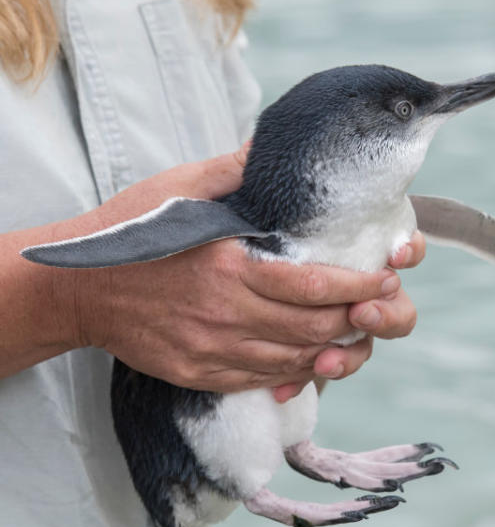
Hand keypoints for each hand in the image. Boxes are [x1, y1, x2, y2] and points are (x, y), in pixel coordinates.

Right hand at [41, 147, 421, 396]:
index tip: (385, 278)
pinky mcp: (199, 373)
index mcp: (227, 267)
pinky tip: (312, 355)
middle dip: (356, 318)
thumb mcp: (179, 188)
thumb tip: (274, 146)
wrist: (76, 288)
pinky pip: (262, 380)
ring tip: (354, 329)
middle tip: (379, 304)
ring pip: (293, 361)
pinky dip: (295, 370)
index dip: (359, 286)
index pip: (313, 285)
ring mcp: (211, 350)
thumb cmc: (130, 233)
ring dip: (333, 348)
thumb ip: (235, 171)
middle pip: (312, 329)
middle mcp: (224, 315)